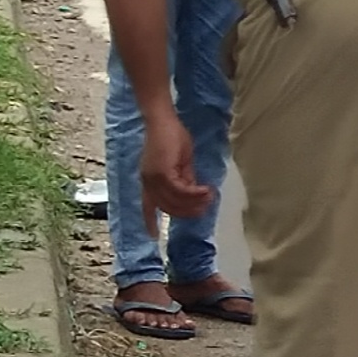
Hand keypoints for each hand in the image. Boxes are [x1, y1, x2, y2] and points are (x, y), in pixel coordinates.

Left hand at [140, 106, 214, 226]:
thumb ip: (184, 177)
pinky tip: (206, 191)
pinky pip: (180, 190)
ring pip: (175, 202)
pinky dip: (194, 194)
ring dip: (194, 203)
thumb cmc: (171, 134)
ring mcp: (153, 178)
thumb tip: (193, 191)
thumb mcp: (180, 161)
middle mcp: (148, 182)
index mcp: (149, 181)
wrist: (163, 119)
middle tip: (206, 207)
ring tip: (210, 198)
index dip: (150, 222)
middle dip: (188, 211)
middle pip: (168, 208)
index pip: (147, 206)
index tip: (154, 237)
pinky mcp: (162, 172)